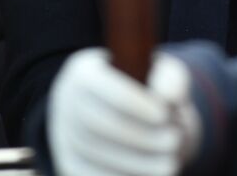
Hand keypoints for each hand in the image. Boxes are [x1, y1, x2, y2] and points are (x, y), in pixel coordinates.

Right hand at [48, 49, 200, 175]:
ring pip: (94, 154)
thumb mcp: (160, 74)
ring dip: (136, 163)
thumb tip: (168, 98)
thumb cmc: (145, 89)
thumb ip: (170, 79)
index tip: (164, 115)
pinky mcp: (67, 163)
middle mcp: (66, 102)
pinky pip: (89, 175)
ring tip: (169, 163)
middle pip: (96, 123)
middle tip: (173, 141)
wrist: (120, 111)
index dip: (134, 103)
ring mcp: (63, 135)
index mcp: (84, 72)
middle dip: (139, 136)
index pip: (103, 87)